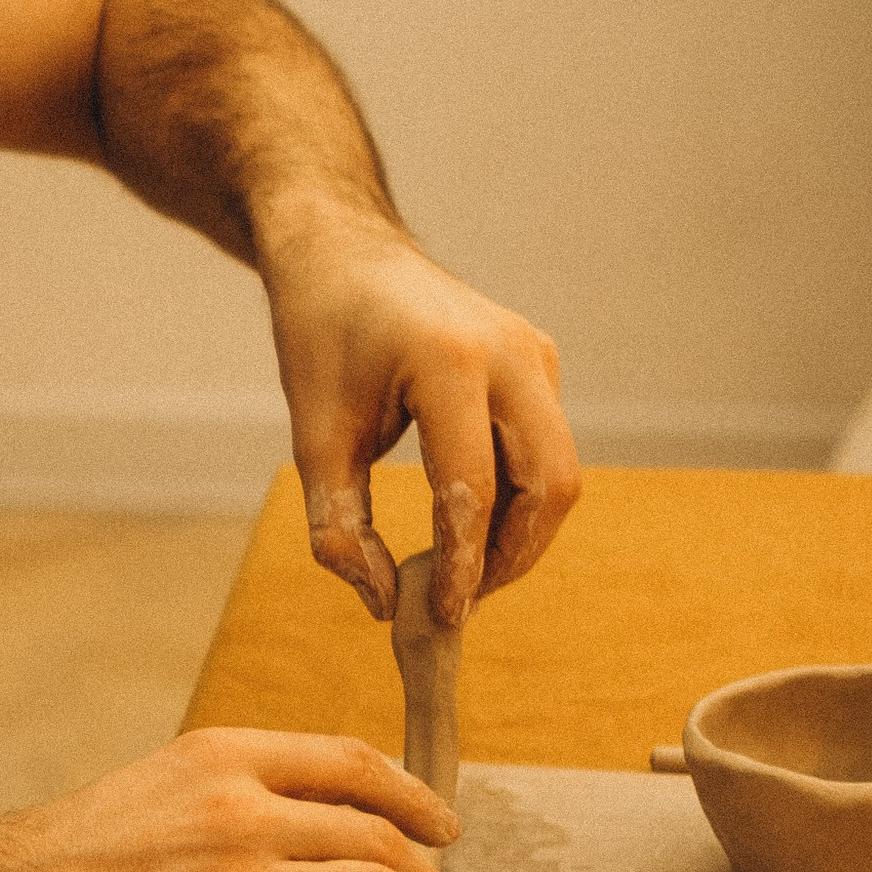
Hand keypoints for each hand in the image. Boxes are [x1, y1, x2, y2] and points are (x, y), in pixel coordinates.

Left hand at [261, 209, 578, 624]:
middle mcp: (511, 352)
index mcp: (449, 361)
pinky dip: (519, 498)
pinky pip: (548, 447)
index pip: (474, 489)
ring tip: (462, 573)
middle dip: (510, 557)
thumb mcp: (312, 435)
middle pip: (549, 485)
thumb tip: (382, 603)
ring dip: (519, 535)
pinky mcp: (541, 362)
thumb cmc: (320, 336)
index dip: (461, 565)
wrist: (344, 254)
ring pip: (559, 472)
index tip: (439, 617)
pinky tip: (470, 525)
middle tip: (459, 602)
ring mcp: (536, 353)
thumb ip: (339, 524)